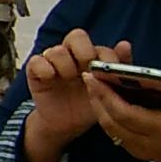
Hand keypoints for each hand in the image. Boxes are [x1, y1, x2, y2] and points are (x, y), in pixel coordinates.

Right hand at [26, 29, 132, 144]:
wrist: (68, 125)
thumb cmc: (90, 105)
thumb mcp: (108, 89)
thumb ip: (118, 67)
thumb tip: (125, 44)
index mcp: (91, 57)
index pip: (98, 45)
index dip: (105, 57)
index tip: (108, 72)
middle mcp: (72, 55)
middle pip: (76, 36)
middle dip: (84, 52)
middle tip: (87, 70)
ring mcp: (53, 62)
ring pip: (57, 50)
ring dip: (65, 65)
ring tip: (69, 79)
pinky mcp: (35, 72)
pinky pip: (36, 61)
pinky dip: (44, 68)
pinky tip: (51, 78)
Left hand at [85, 75, 160, 161]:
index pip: (126, 114)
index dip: (108, 96)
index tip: (96, 77)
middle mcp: (145, 142)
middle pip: (111, 121)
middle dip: (97, 98)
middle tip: (88, 76)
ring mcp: (137, 149)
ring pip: (109, 128)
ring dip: (97, 106)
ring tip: (92, 85)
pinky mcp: (134, 150)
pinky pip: (113, 132)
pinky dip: (104, 115)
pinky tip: (102, 100)